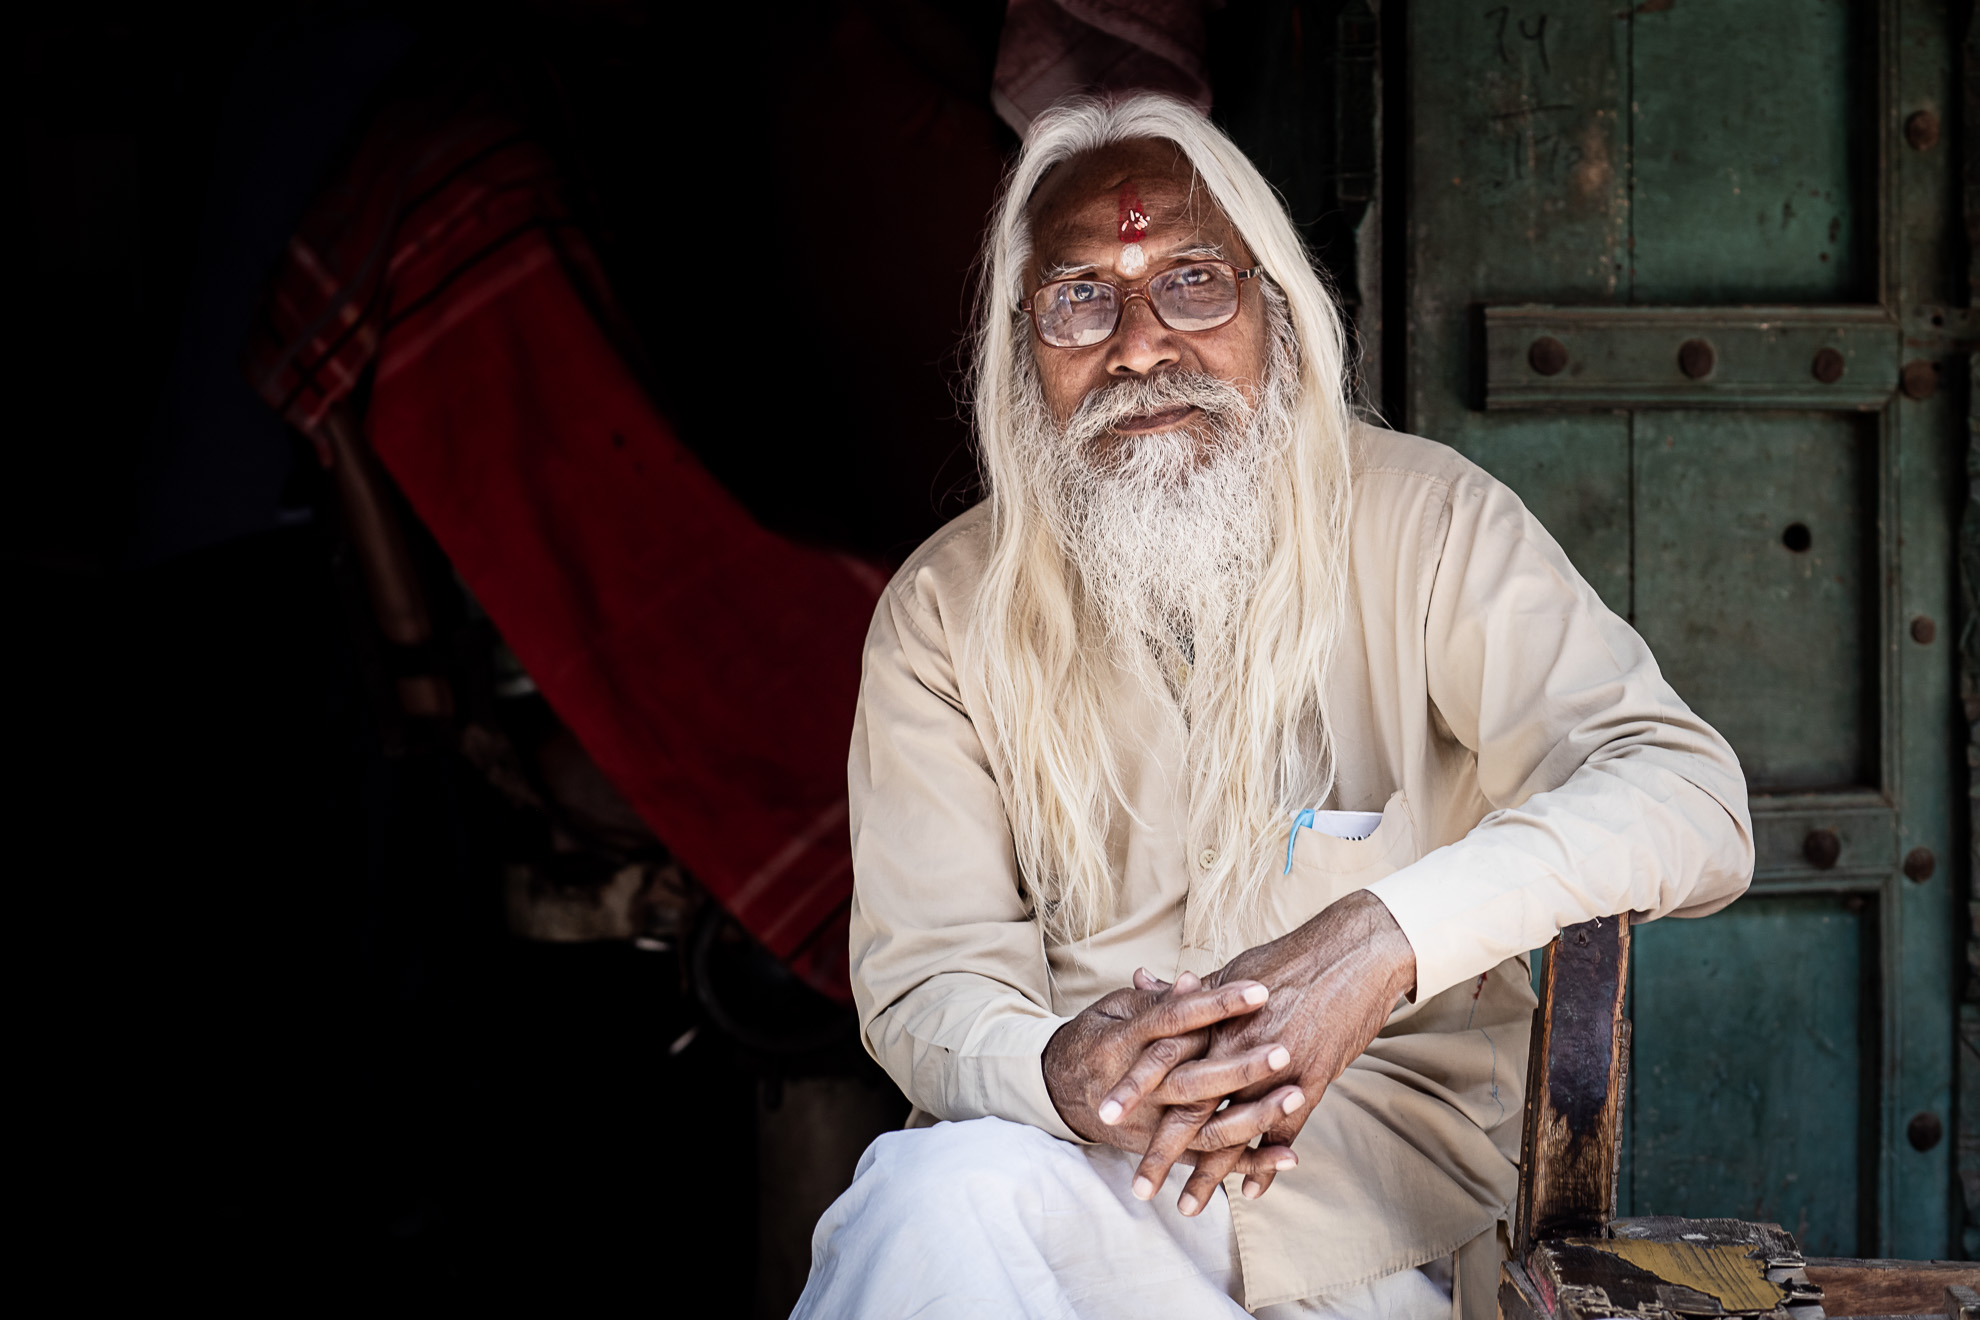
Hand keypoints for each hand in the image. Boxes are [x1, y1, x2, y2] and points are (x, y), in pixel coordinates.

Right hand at [1042, 971, 1304, 1193]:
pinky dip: (1250, 1162)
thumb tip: (1191, 978)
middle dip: (1241, 1067)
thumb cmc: (1096, 1038)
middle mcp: (1138, 1089)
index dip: (1216, 1005)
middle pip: (1193, 1079)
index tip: (1260, 990)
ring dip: (1254, 1116)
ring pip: (1205, 1127)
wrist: (1057, 1091)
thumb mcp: (1115, 1010)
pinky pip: (1209, 1160)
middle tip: (1284, 1050)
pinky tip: (1289, 1156)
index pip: (1175, 1020)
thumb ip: (1155, 999)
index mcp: (1125, 1041)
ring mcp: (1149, 1124)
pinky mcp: (1162, 1149)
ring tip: (1298, 1097)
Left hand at [1118, 890, 1416, 1214]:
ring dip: (1209, 1174)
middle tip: (1139, 1188)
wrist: (1355, 953)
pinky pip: (1284, 1133)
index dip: (1132, 1087)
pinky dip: (1267, 1164)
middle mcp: (1239, 1047)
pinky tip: (1250, 1192)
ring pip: (1234, 1132)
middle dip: (1162, 1151)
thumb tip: (1147, 982)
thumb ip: (1190, 990)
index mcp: (1215, 1018)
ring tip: (1186, 1207)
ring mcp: (1276, 1069)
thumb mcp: (1233, 970)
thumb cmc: (1292, 958)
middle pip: (1192, 1108)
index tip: (1103, 1114)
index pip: (1163, 1059)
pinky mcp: (1312, 1082)